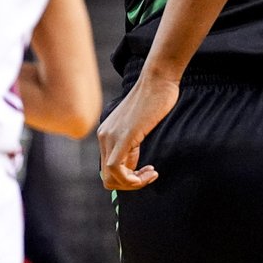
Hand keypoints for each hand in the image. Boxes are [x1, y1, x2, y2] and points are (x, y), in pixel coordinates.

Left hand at [96, 69, 178, 189]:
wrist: (158, 79)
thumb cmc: (155, 99)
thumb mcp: (139, 126)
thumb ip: (131, 144)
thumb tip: (132, 166)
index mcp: (106, 133)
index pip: (109, 169)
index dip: (128, 178)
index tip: (147, 171)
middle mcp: (104, 135)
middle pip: (107, 177)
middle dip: (130, 184)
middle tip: (150, 175)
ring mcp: (111, 136)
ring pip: (111, 177)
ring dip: (134, 183)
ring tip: (151, 174)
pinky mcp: (123, 136)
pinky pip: (117, 169)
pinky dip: (133, 179)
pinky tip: (151, 172)